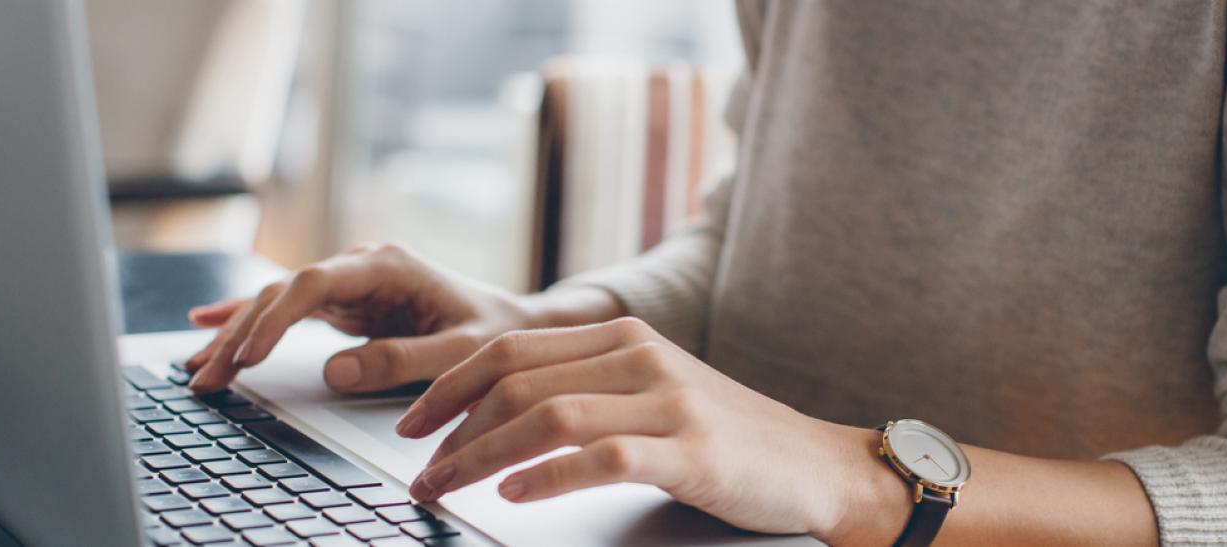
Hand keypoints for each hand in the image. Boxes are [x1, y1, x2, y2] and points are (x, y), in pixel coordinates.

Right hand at [182, 243, 616, 393]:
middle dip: (240, 335)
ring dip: (235, 335)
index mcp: (388, 265)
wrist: (514, 324)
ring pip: (276, 302)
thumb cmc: (494, 333)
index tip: (248, 354)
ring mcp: (349, 282)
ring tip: (196, 370)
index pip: (314, 283)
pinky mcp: (344, 303)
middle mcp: (361, 265)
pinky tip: (205, 325)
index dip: (275, 317)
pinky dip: (247, 320)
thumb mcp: (460, 352)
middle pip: (283, 292)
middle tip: (206, 377)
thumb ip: (403, 360)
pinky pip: (286, 310)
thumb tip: (334, 371)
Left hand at [396, 317, 897, 541]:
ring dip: (480, 456)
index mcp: (623, 337)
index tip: (410, 425)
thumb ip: (588, 389)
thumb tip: (498, 415)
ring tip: (445, 486)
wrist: (816, 466)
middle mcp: (640, 357)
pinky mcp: (691, 451)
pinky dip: (547, 476)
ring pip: (547, 416)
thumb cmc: (727, 439)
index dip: (448, 386)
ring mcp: (668, 401)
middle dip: (450, 427)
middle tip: (417, 469)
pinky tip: (513, 495)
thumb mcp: (653, 394)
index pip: (511, 348)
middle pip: (516, 378)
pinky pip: (601, 457)